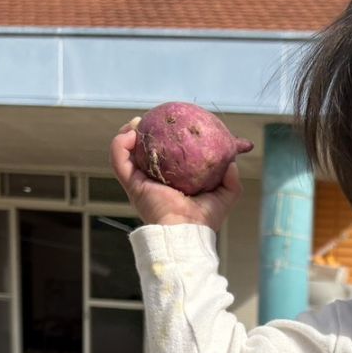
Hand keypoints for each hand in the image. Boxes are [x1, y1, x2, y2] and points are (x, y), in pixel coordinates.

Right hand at [109, 119, 241, 229]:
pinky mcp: (131, 184)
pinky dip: (120, 143)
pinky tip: (131, 133)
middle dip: (143, 134)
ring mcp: (140, 182)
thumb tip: (233, 162)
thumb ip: (231, 180)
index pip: (164, 158)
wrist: (186, 232)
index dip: (164, 140)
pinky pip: (118, 159)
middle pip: (142, 152)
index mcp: (170, 184)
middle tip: (152, 120)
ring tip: (137, 122)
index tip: (171, 125)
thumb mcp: (224, 197)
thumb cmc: (203, 221)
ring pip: (126, 152)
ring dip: (128, 133)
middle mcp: (152, 182)